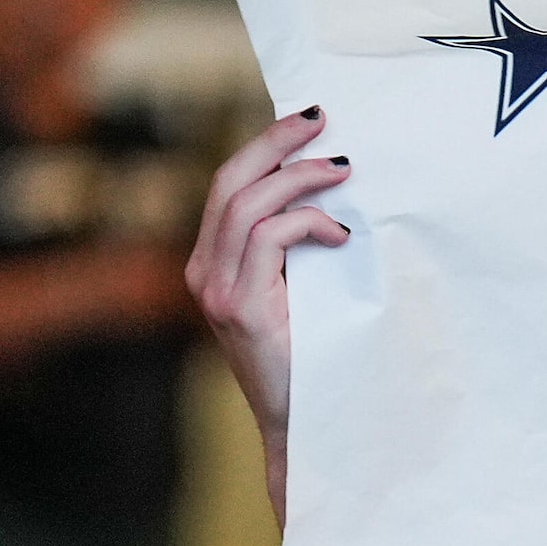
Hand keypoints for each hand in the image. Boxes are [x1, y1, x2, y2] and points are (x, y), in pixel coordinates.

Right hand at [186, 109, 349, 521]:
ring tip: (342, 170)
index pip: (228, 189)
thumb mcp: (305, 296)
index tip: (305, 125)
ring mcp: (216, 289)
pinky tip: (340, 233)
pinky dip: (306, 223)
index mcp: (214, 265)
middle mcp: (204, 272)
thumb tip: (342, 199)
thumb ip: (302, 254)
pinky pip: (267, 238)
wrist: (305, 427)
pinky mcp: (240, 306)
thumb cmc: (316, 361)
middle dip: (274, 143)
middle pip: (229, 183)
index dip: (262, 150)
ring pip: (245, 204)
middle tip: (320, 118)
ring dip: (298, 178)